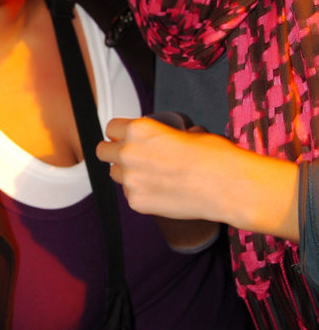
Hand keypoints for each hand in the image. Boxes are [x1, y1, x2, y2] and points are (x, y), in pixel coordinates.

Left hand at [96, 117, 298, 239]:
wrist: (228, 187)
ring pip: (114, 174)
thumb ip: (164, 136)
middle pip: (103, 151)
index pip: (111, 128)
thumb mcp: (188, 133)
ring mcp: (130, 180)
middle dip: (114, 153)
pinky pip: (130, 195)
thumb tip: (166, 140)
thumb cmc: (214, 157)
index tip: (125, 138)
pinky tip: (162, 192)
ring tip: (150, 176)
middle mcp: (128, 153)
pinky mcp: (136, 202)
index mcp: (140, 129)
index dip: (120, 133)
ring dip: (126, 174)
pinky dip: (141, 193)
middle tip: (131, 158)